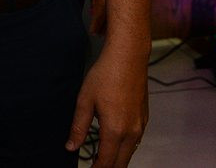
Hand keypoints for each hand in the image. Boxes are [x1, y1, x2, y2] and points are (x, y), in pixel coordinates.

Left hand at [66, 46, 147, 166]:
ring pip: (130, 153)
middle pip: (121, 163)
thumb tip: (71, 146)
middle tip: (95, 167)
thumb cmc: (105, 75)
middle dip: (108, 167)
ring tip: (102, 159)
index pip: (106, 161)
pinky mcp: (144, 119)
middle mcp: (132, 132)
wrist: (128, 58)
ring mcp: (141, 126)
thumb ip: (78, 126)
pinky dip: (125, 148)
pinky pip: (136, 141)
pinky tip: (115, 144)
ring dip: (117, 159)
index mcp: (115, 130)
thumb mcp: (84, 100)